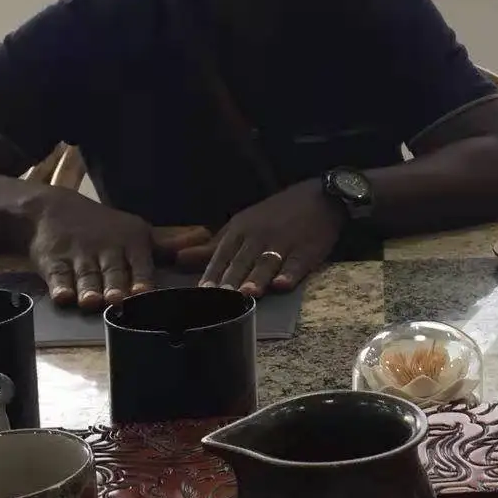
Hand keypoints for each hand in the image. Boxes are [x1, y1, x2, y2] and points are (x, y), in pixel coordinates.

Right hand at [27, 190, 209, 308]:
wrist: (51, 209)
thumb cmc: (104, 227)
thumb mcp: (137, 231)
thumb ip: (169, 242)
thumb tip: (207, 236)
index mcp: (131, 243)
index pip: (139, 263)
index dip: (141, 277)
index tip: (144, 292)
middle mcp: (106, 250)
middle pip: (112, 271)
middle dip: (115, 285)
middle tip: (117, 299)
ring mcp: (79, 256)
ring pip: (86, 275)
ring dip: (89, 288)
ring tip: (92, 302)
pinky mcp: (52, 262)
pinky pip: (57, 275)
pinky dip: (59, 286)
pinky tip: (62, 297)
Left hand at [187, 181, 341, 295]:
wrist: (319, 197)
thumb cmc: (276, 215)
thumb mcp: (242, 225)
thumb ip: (212, 246)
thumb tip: (178, 259)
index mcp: (240, 230)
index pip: (222, 256)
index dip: (212, 275)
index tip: (200, 294)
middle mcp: (259, 236)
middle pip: (242, 262)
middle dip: (230, 281)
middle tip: (219, 300)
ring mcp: (284, 242)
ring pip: (267, 262)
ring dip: (257, 278)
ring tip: (247, 294)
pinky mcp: (307, 249)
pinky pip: (297, 262)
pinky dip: (290, 273)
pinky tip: (283, 284)